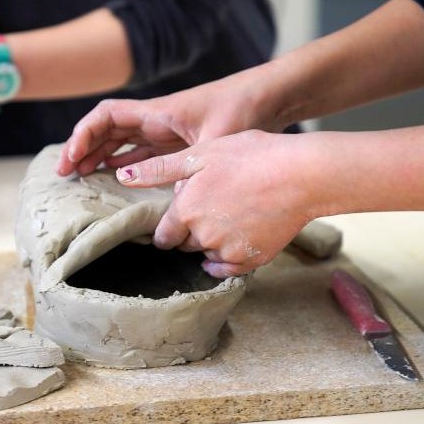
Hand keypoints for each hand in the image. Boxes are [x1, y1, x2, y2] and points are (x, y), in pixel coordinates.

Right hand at [56, 66, 288, 176]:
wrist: (266, 99)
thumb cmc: (241, 110)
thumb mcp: (216, 141)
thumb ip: (194, 170)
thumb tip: (175, 206)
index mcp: (156, 113)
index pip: (106, 117)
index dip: (83, 135)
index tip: (72, 158)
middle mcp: (154, 120)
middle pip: (105, 130)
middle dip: (82, 149)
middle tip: (64, 174)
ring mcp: (164, 131)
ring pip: (119, 142)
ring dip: (98, 157)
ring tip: (79, 178)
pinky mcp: (176, 143)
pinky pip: (139, 152)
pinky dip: (122, 163)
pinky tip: (113, 177)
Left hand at [116, 130, 320, 277]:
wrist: (301, 174)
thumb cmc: (250, 156)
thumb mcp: (200, 155)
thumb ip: (159, 169)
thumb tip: (122, 176)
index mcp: (185, 211)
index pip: (163, 236)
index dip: (171, 227)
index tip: (181, 217)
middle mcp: (201, 236)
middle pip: (185, 244)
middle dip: (191, 231)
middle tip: (212, 208)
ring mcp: (226, 252)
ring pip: (207, 255)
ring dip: (212, 242)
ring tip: (232, 215)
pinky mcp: (250, 261)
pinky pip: (229, 269)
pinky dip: (230, 258)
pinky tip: (240, 236)